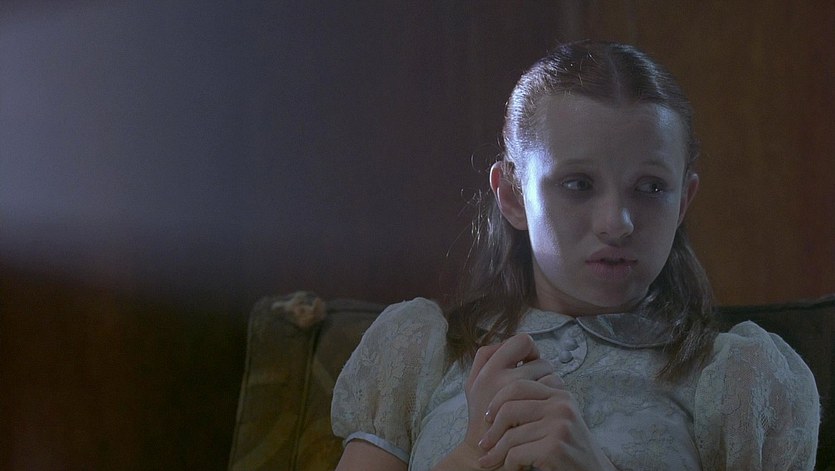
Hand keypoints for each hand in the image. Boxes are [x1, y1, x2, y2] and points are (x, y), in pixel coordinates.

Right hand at [459, 334, 555, 466]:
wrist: (481, 455)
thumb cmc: (482, 420)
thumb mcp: (474, 385)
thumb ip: (487, 360)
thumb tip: (511, 344)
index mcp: (486, 369)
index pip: (521, 341)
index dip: (529, 351)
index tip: (526, 365)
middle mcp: (498, 376)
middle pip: (538, 358)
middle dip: (540, 371)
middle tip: (534, 388)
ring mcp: (513, 392)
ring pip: (549, 372)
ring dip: (548, 383)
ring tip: (538, 400)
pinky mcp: (528, 407)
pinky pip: (554, 388)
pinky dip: (554, 396)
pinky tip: (543, 409)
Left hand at [476, 371, 616, 470]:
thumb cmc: (570, 451)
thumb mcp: (557, 420)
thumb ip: (537, 406)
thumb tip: (495, 403)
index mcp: (560, 395)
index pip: (518, 386)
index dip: (497, 401)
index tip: (488, 418)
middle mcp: (561, 406)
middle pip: (510, 408)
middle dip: (492, 430)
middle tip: (484, 444)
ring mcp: (559, 426)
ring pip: (510, 435)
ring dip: (497, 453)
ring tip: (491, 462)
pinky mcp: (554, 448)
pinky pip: (516, 453)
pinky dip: (509, 465)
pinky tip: (514, 469)